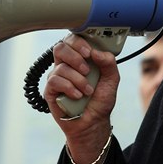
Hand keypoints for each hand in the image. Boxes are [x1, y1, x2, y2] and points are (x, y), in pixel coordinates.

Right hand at [44, 33, 118, 163]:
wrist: (93, 122)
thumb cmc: (100, 100)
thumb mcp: (112, 79)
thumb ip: (108, 63)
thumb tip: (96, 52)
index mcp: (80, 58)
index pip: (73, 40)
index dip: (79, 42)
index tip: (89, 52)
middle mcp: (66, 65)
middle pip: (60, 47)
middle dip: (75, 57)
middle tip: (87, 69)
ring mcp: (57, 77)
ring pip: (60, 66)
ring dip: (78, 79)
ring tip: (87, 91)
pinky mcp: (50, 90)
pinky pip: (54, 81)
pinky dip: (69, 87)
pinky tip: (77, 95)